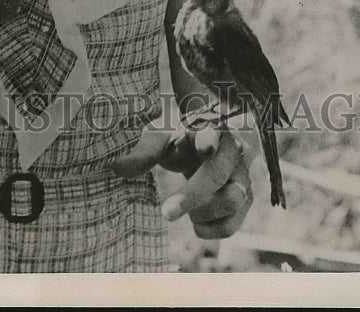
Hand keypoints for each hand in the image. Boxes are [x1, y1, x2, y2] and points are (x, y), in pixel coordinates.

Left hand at [111, 125, 252, 239]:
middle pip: (218, 174)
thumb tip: (116, 166)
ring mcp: (241, 175)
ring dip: (202, 212)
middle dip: (192, 195)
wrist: (200, 145)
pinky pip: (235, 222)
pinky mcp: (244, 198)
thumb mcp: (158, 138)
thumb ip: (142, 151)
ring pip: (232, 200)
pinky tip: (195, 224)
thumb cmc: (176, 138)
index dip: (209, 140)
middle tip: (166, 212)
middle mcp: (230, 151)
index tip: (205, 145)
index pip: (211, 132)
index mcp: (207, 128)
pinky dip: (213, 230)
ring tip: (179, 207)